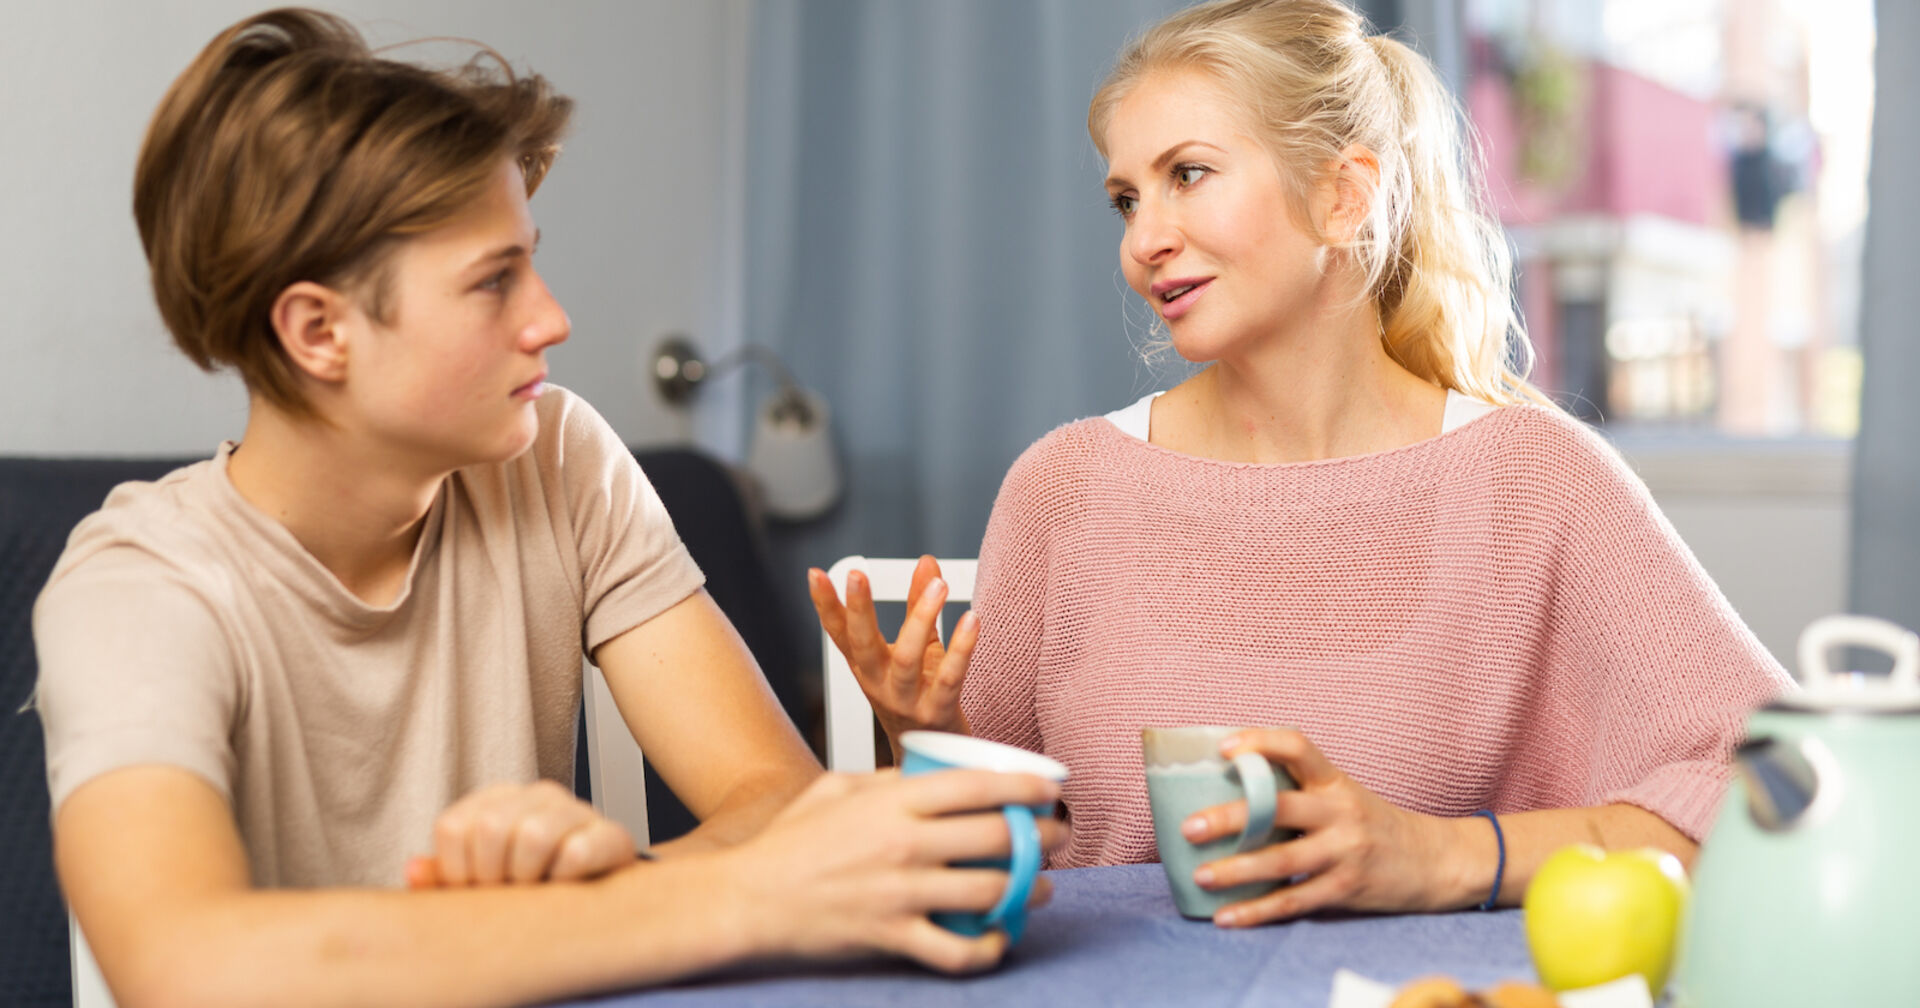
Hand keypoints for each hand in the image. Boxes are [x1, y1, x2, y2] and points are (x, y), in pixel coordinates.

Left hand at [406, 780, 636, 887]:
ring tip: (538, 889)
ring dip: (530, 877)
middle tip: (509, 893)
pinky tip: (566, 886)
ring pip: (534, 835)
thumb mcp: (482, 883)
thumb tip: (413, 871)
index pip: (453, 828)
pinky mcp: (611, 834)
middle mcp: (536, 795)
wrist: (599, 897)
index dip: (457, 872)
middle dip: (493, 876)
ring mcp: (576, 810)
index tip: (477, 889)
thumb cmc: (534, 888)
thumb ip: (445, 878)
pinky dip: (565, 879)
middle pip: (490, 828)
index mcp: (498, 800)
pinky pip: (576, 853)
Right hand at [727, 769, 1066, 973]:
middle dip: (1042, 838)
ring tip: (1041, 887)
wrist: (748, 898)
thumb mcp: (834, 788)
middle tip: (1057, 838)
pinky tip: (999, 940)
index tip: (1052, 789)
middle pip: (998, 838)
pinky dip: (987, 950)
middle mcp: (905, 844)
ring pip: (990, 892)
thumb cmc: (789, 842)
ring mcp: (900, 893)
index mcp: (894, 802)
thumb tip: (923, 776)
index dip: (1025, 785)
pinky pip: (956, 951)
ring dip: (1028, 890)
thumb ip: (884, 781)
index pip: (977, 786)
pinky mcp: (892, 936)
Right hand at [808, 556, 975, 752]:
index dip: (826, 605)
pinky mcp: (937, 714)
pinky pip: (949, 679)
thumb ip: (918, 604)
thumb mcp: (917, 648)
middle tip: (856, 575)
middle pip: (863, 645)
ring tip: (938, 584)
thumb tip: (925, 561)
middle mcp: (879, 685)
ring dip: (921, 618)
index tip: (815, 574)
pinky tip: (971, 620)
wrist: (939, 757)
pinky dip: (962, 649)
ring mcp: (906, 702)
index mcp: (867, 668)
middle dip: (858, 609)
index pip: (840, 633)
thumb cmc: (924, 695)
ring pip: (906, 659)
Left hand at [1180, 729, 1459, 925]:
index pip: (1298, 747)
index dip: (1260, 741)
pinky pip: (1294, 901)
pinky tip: (1227, 917)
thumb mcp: (1342, 796)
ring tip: (1200, 875)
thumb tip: (1225, 795)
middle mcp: (1340, 812)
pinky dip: (1257, 912)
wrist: (1433, 861)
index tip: (1223, 748)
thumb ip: (1297, 793)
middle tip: (1190, 827)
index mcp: (1334, 781)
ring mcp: (1345, 852)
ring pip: (1282, 861)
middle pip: (1279, 809)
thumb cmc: (1372, 824)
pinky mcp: (1347, 889)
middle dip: (1231, 818)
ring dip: (1236, 870)